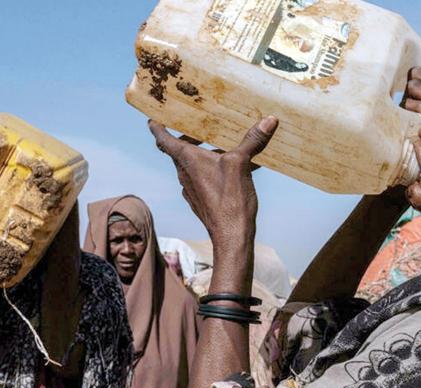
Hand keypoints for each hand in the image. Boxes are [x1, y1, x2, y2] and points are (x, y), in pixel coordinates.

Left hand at [149, 117, 277, 249]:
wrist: (231, 236)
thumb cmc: (230, 199)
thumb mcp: (241, 164)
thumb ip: (252, 141)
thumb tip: (269, 120)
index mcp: (188, 160)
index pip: (163, 139)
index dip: (157, 127)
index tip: (152, 119)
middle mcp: (185, 173)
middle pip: (179, 150)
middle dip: (189, 137)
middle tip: (200, 126)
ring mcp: (192, 188)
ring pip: (193, 164)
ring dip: (204, 152)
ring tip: (224, 145)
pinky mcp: (201, 200)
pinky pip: (203, 178)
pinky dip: (214, 168)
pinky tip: (235, 169)